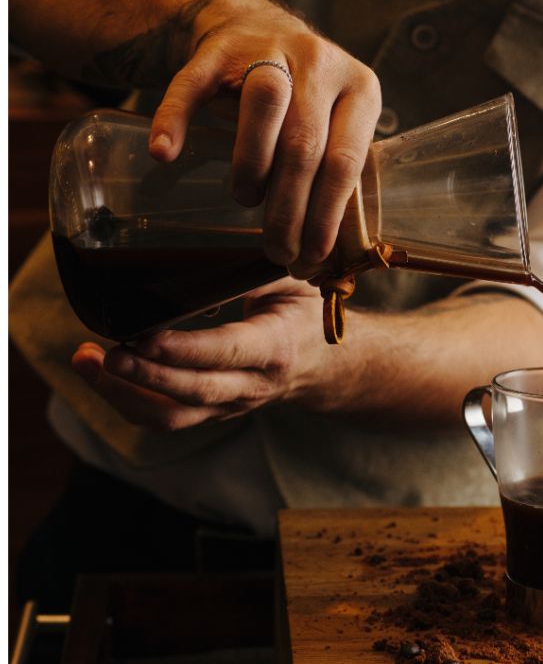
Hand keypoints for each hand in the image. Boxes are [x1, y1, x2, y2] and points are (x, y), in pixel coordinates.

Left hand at [71, 278, 332, 431]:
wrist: (325, 366)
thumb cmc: (304, 315)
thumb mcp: (291, 283)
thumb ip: (252, 271)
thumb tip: (203, 254)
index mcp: (275, 347)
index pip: (226, 352)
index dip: (182, 350)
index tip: (143, 336)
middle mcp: (252, 384)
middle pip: (193, 391)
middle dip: (143, 376)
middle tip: (104, 354)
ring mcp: (230, 405)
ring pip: (172, 415)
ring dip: (123, 395)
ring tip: (86, 363)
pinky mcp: (211, 413)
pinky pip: (166, 418)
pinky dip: (127, 401)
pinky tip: (101, 376)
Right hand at [149, 0, 381, 278]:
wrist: (255, 28)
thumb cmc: (303, 100)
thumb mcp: (335, 124)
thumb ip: (333, 171)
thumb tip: (319, 253)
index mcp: (360, 91)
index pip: (346, 160)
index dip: (327, 213)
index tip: (312, 253)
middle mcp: (321, 64)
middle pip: (305, 144)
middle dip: (288, 208)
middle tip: (276, 248)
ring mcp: (270, 49)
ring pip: (263, 103)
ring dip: (252, 163)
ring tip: (246, 200)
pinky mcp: (217, 49)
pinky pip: (194, 83)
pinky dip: (175, 119)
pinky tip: (165, 153)